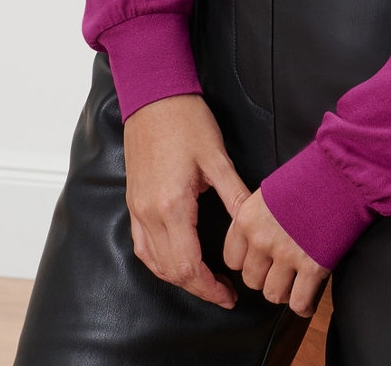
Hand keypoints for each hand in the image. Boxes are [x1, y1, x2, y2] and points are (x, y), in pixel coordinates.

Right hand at [121, 93, 249, 309]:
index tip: (230, 295)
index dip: (210, 288)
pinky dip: (159, 262)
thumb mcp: (217, 157)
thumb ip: (235, 195)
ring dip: (179, 277)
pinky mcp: (133, 201)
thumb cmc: (186, 120)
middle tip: (225, 293)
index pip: (188, 266)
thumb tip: (256, 224)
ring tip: (205, 281)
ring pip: (154, 262)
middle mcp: (149, 213)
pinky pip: (142, 245)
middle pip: (172, 271)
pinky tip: (176, 261)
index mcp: (172, 205)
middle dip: (199, 288)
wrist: (152, 95)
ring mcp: (137, 209)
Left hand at [223, 186, 330, 318]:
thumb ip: (257, 218)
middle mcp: (261, 238)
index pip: (232, 260)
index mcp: (247, 217)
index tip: (261, 258)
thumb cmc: (310, 175)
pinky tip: (307, 298)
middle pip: (251, 280)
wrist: (342, 171)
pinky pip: (299, 302)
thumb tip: (255, 238)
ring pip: (273, 294)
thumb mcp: (270, 191)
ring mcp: (287, 254)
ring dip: (285, 291)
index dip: (249, 260)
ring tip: (295, 281)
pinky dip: (304, 305)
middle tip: (282, 268)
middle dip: (266, 276)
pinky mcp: (313, 266)